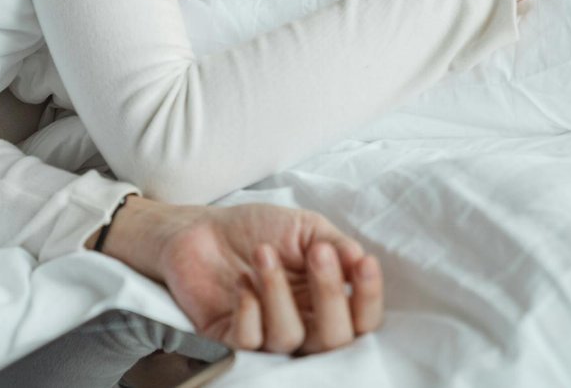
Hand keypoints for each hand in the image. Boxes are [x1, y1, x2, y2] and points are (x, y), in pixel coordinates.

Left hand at [96, 197, 383, 354]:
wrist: (201, 228)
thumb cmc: (256, 229)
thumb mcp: (305, 228)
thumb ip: (336, 245)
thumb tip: (360, 260)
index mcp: (325, 301)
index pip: (361, 319)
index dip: (368, 297)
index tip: (362, 263)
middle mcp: (302, 324)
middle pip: (333, 339)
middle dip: (329, 294)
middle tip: (316, 253)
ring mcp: (267, 334)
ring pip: (289, 338)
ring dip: (278, 292)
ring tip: (263, 253)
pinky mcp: (230, 338)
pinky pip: (250, 341)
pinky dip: (248, 310)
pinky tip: (242, 282)